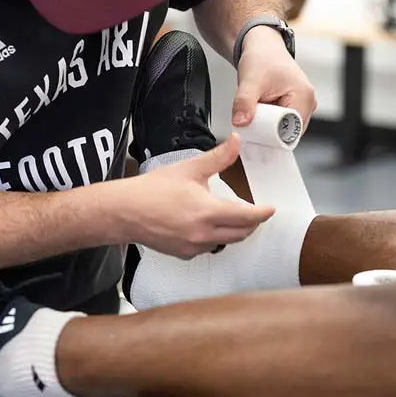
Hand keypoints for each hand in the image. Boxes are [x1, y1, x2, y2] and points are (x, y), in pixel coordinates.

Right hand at [117, 134, 274, 258]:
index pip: (246, 217)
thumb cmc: (152, 189)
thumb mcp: (189, 169)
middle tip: (255, 213)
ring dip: (233, 231)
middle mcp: (203, 234)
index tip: (270, 209)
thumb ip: (217, 158)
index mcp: (208, 212)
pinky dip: (214, 238)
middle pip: (241, 234)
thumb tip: (235, 142)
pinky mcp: (183, 254)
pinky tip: (207, 226)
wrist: (125, 211)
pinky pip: (208, 247)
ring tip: (232, 218)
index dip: (262, 214)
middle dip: (251, 224)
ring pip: (225, 242)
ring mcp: (193, 247)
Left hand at [232, 26, 316, 129]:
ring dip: (267, 127)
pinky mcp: (295, 108)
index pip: (290, 130)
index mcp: (305, 96)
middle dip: (267, 132)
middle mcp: (309, 103)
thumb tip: (240, 123)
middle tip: (249, 123)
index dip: (270, 135)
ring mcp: (303, 106)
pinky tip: (258, 113)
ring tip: (254, 114)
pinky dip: (268, 122)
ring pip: (283, 130)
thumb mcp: (250, 80)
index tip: (252, 132)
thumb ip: (244, 102)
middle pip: (288, 133)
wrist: (263, 47)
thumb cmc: (262, 58)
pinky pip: (281, 124)